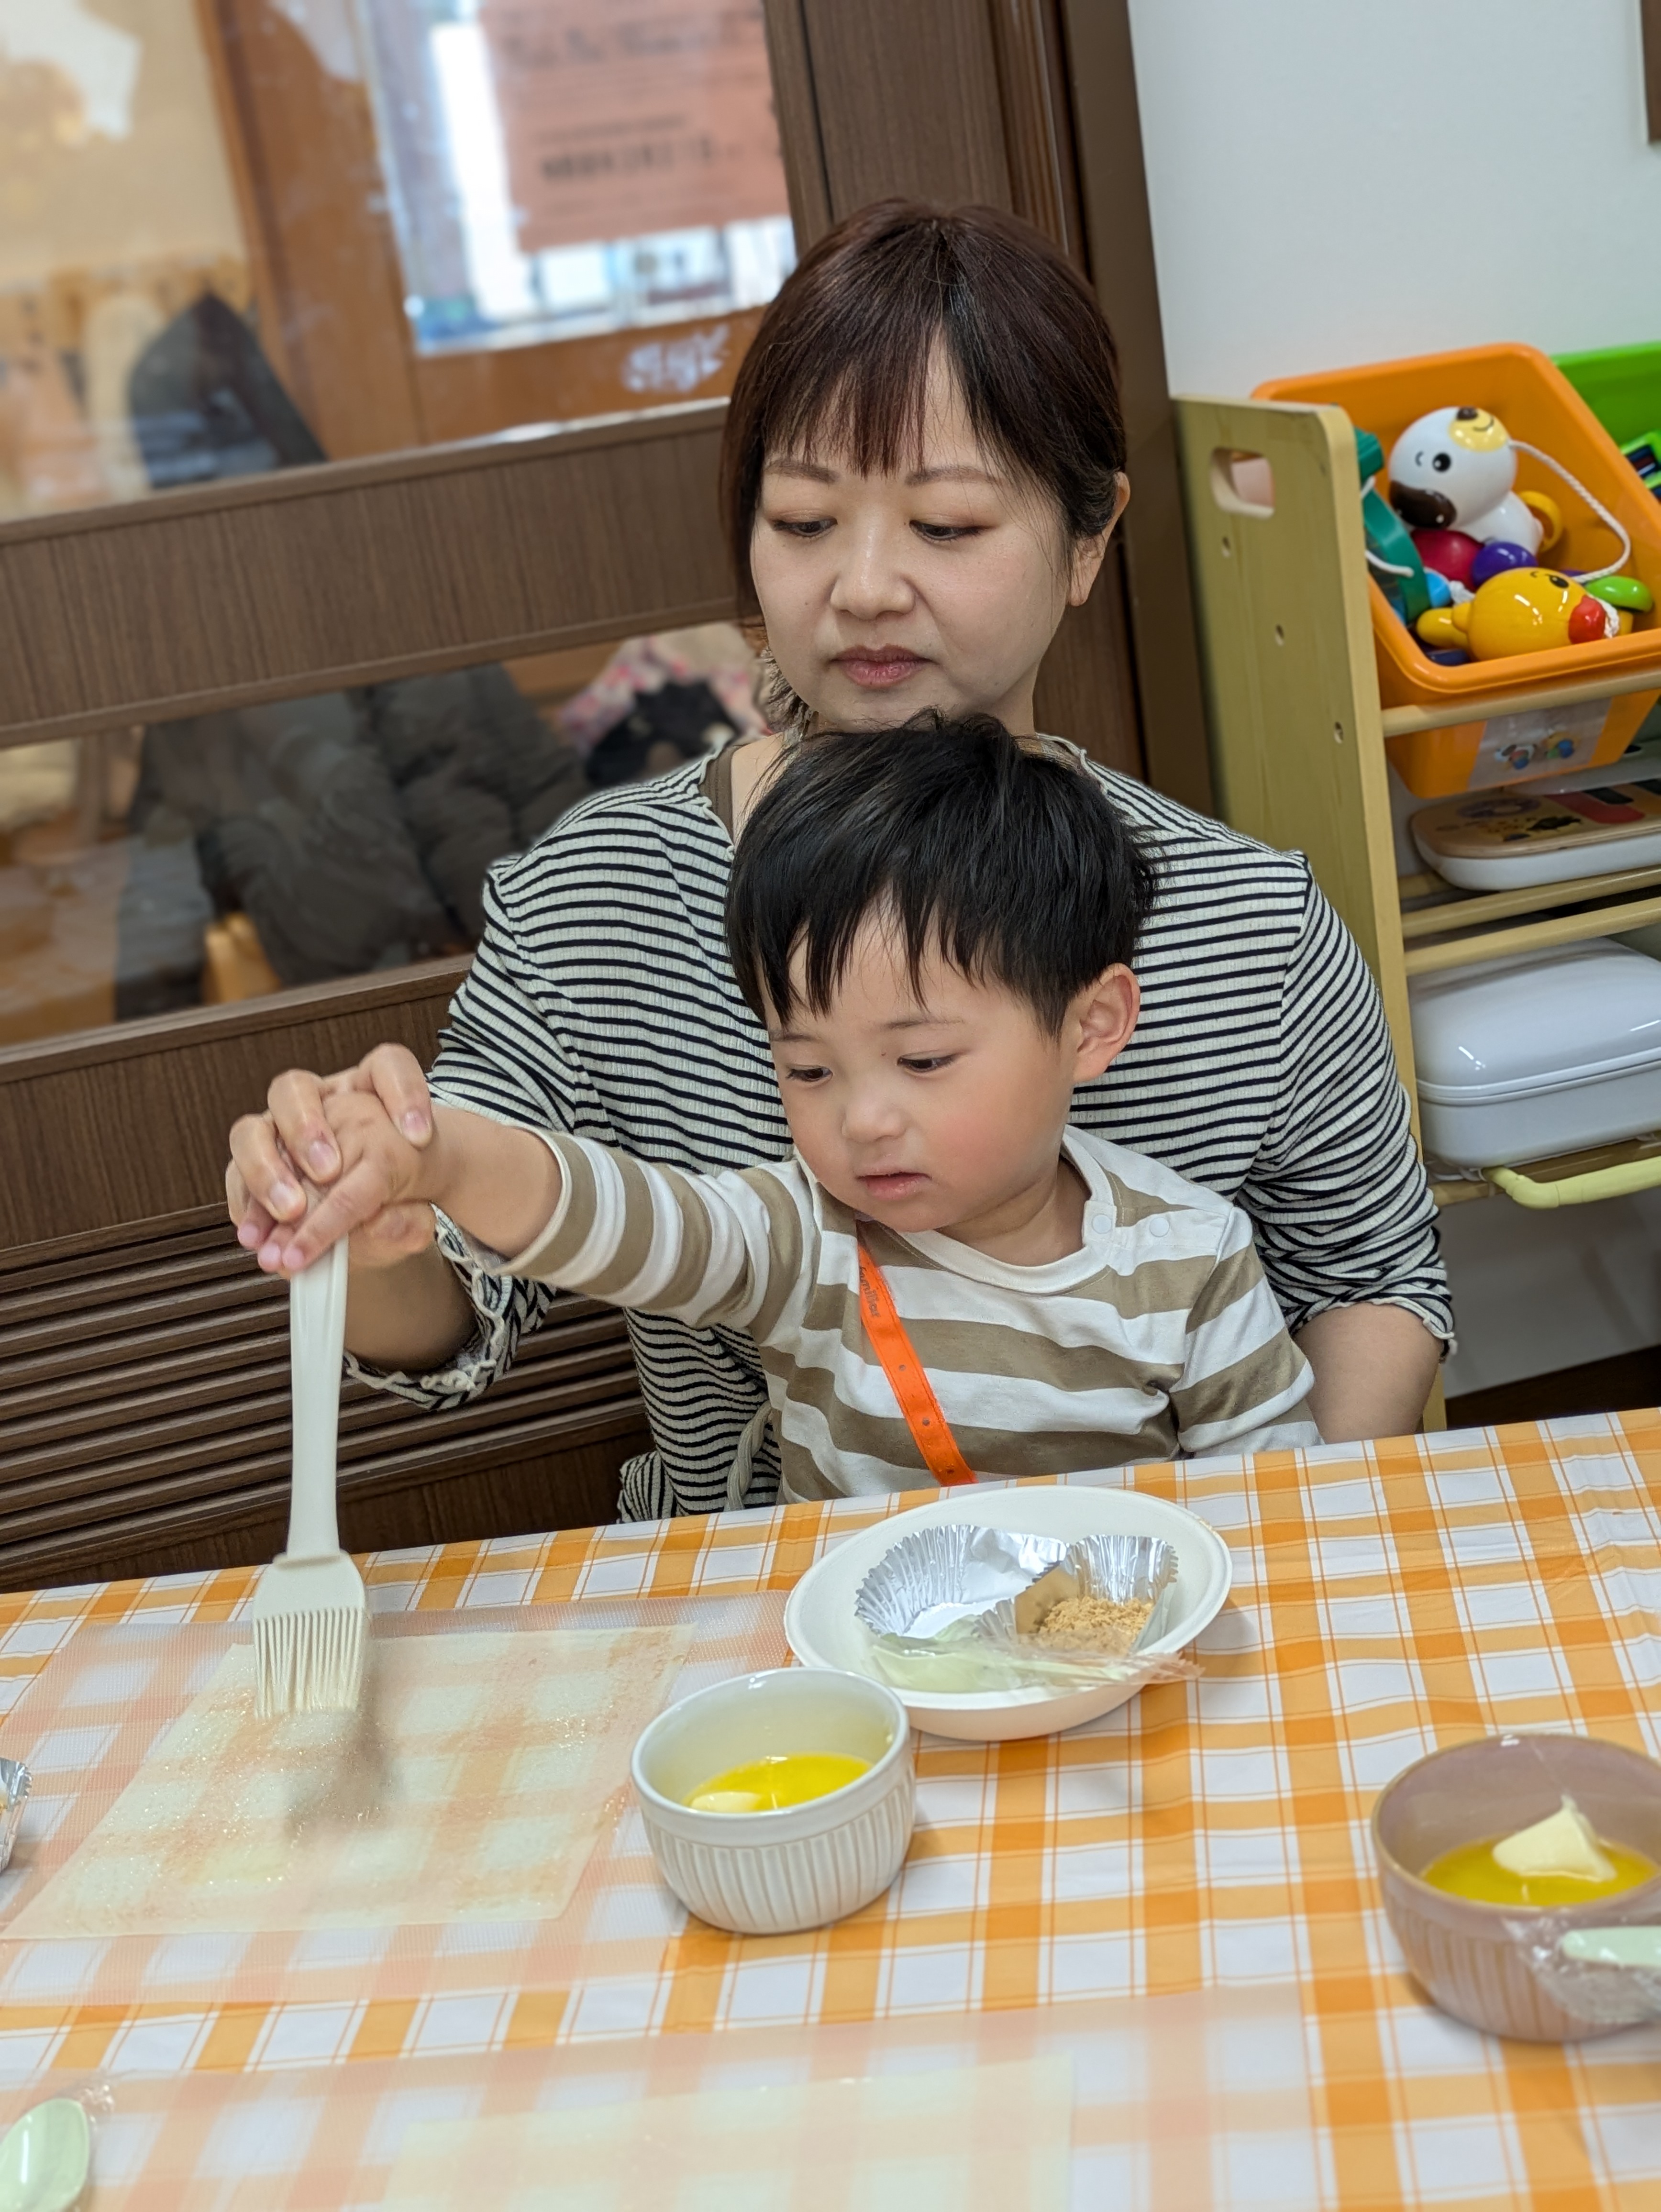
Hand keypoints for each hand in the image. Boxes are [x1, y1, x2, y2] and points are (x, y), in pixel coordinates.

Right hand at [227, 1045, 436, 1274]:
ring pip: (250, 1130)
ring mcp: (274, 1137)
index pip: (387, 1067)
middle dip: (306, 1128)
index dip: (403, 1092)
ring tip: (290, 1211)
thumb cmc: (393, 1207)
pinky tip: (262, 1234)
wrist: (366, 1231)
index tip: (419, 1136)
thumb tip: (383, 1220)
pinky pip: (235, 1178)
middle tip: (327, 1171)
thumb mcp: (413, 1217)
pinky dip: (248, 1207)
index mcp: (367, 1098)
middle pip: (294, 1089)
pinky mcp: (250, 1173)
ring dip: (267, 1170)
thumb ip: (409, 1220)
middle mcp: (315, 1108)